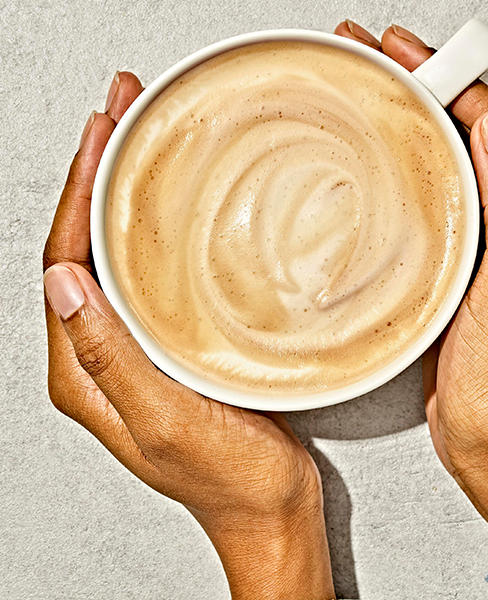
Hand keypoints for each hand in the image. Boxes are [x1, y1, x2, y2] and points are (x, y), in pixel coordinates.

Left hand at [43, 72, 334, 598]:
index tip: (98, 139)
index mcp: (86, 372)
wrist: (269, 508)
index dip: (76, 194)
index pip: (64, 265)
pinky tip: (173, 206)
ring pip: (116, 256)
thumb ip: (111, 359)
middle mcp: (103, 354)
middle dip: (94, 177)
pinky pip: (152, 276)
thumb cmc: (228, 478)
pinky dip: (155, 232)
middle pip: (84, 249)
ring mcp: (138, 348)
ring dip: (122, 196)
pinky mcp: (173, 345)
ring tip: (137, 140)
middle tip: (117, 117)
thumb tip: (64, 287)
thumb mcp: (164, 422)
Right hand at [337, 22, 487, 545]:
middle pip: (482, 140)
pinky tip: (391, 166)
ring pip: (461, 169)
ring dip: (422, 130)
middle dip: (434, 94)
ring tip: (381, 97)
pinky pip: (446, 206)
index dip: (460, 87)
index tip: (415, 55)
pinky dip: (418, 177)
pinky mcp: (470, 268)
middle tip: (384, 61)